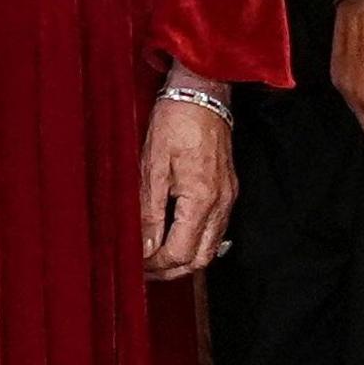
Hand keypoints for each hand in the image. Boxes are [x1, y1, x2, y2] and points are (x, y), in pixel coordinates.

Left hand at [140, 73, 236, 280]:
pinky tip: (176, 235)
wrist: (202, 93)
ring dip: (185, 258)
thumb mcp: (152, 168)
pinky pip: (217, 230)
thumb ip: (149, 213)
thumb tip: (145, 248)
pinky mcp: (229, 189)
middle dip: (171, 270)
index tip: (134, 266)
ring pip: (211, 248)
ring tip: (156, 256)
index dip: (155, 265)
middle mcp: (221, 203)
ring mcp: (228, 197)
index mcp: (201, 199)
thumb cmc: (176, 122)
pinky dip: (196, 242)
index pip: (179, 252)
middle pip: (200, 259)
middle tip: (144, 270)